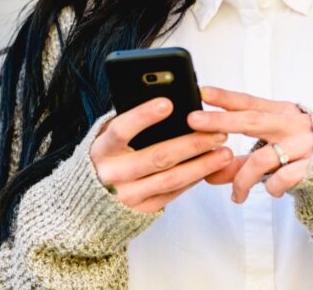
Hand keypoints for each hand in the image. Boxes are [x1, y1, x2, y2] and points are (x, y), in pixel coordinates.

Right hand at [90, 97, 232, 213]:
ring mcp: (127, 195)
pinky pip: (172, 192)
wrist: (88, 199)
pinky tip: (210, 167)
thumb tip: (169, 103)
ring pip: (171, 178)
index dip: (144, 116)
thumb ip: (131, 122)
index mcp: (102, 149)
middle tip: (217, 131)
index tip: (168, 103)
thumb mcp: (110, 137)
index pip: (122, 129)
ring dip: (202, 165)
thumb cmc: (109, 156)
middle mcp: (112, 174)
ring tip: (224, 152)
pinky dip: (194, 179)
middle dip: (191, 143)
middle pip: (157, 157)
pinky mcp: (142, 210)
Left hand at [190, 86, 312, 202]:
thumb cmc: (299, 152)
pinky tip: (269, 190)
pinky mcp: (310, 167)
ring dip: (242, 179)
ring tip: (236, 195)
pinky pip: (281, 179)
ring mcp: (302, 145)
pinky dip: (270, 187)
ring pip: (262, 159)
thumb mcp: (270, 149)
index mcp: (281, 112)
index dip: (226, 96)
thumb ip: (240, 161)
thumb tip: (208, 173)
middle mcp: (291, 124)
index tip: (202, 91)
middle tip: (195, 121)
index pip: (249, 101)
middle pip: (252, 120)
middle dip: (221, 120)